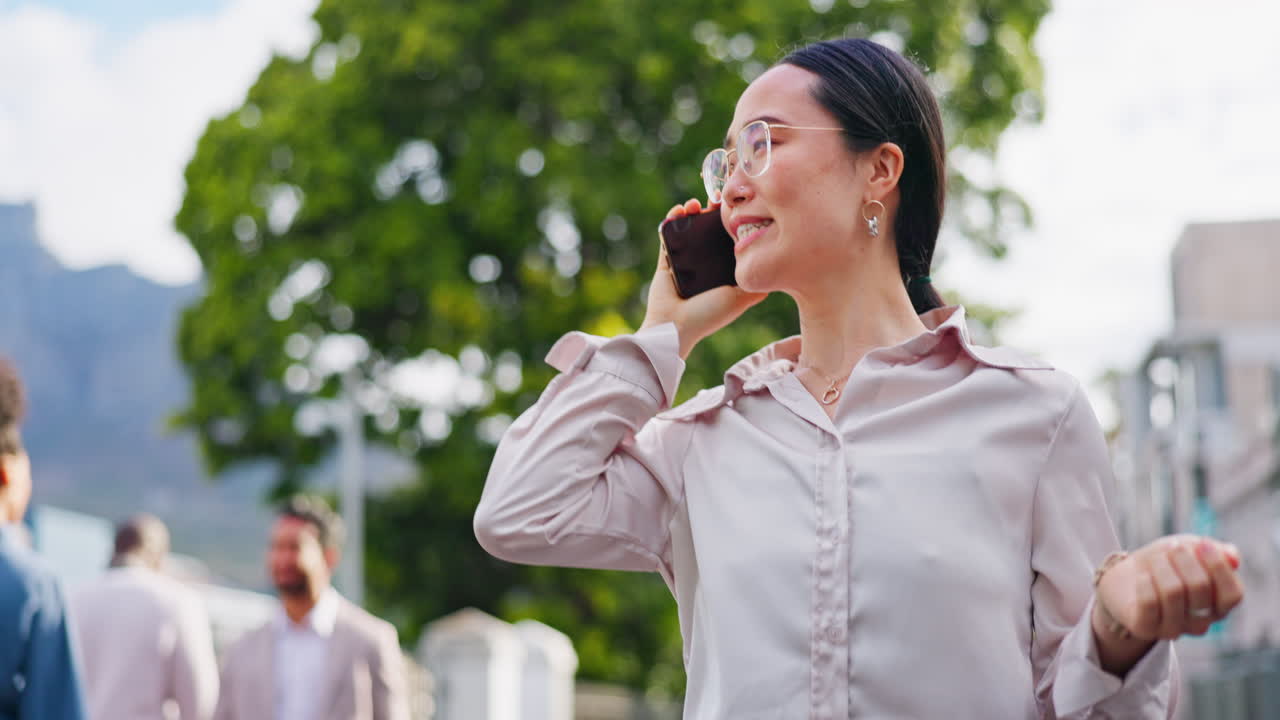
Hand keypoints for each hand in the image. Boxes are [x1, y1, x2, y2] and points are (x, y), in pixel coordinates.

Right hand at [641, 198, 766, 357]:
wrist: (675, 327)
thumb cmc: (709, 315)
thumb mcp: (742, 298)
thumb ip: (758, 285)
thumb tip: (782, 269)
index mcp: (722, 272)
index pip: (729, 240)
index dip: (733, 222)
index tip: (738, 207)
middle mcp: (705, 265)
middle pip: (709, 231)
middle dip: (713, 212)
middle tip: (717, 199)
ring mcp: (685, 262)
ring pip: (689, 229)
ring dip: (692, 213)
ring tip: (696, 204)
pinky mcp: (666, 261)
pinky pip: (667, 236)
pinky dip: (671, 220)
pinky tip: (680, 210)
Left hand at [1095, 534, 1243, 642]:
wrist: (1125, 580)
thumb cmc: (1166, 564)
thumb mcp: (1192, 550)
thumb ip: (1217, 551)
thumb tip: (1233, 557)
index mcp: (1219, 606)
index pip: (1232, 594)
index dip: (1219, 566)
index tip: (1202, 543)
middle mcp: (1200, 622)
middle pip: (1200, 587)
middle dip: (1184, 558)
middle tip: (1172, 546)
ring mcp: (1173, 629)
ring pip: (1173, 592)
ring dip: (1161, 565)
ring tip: (1155, 557)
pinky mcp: (1145, 628)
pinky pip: (1149, 603)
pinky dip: (1145, 582)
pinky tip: (1142, 575)